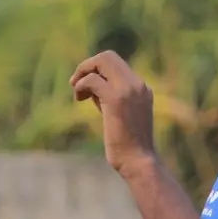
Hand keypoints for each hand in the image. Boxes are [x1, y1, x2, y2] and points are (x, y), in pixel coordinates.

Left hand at [70, 50, 156, 173]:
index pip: (116, 63)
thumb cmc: (128, 146)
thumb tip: (91, 87)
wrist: (139, 161)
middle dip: (87, 66)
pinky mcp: (116, 99)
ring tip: (78, 94)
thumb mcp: (119, 116)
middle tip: (76, 84)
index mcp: (141, 87)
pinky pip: (92, 80)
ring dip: (83, 74)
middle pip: (108, 56)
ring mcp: (129, 90)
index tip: (87, 88)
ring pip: (102, 61)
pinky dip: (81, 86)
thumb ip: (110, 98)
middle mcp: (137, 84)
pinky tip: (79, 99)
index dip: (97, 70)